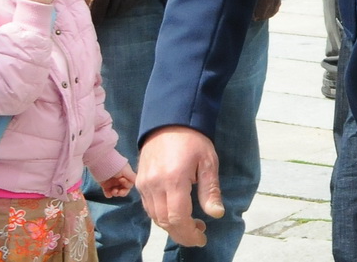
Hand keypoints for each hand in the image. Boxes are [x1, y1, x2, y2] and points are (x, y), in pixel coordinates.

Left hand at [98, 163, 136, 198]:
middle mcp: (120, 180)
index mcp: (126, 176)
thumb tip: (137, 182)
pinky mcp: (105, 185)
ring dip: (116, 194)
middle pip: (124, 190)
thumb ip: (132, 177)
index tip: (121, 179)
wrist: (102, 163)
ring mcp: (112, 183)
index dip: (126, 185)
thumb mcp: (126, 170)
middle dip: (122, 192)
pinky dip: (109, 194)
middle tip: (117, 192)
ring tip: (112, 191)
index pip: (129, 185)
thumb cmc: (115, 165)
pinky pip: (108, 193)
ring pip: (117, 192)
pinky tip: (108, 193)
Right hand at [138, 127, 222, 247]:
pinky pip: (149, 207)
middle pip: (164, 221)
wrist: (169, 119)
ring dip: (172, 226)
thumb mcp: (208, 161)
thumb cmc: (193, 139)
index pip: (177, 218)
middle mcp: (154, 185)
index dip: (189, 233)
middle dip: (182, 233)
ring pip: (155, 217)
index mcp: (174, 180)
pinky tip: (176, 213)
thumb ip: (210, 190)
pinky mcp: (139, 182)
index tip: (202, 238)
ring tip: (191, 225)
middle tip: (198, 234)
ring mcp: (144, 184)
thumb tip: (216, 214)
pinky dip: (162, 216)